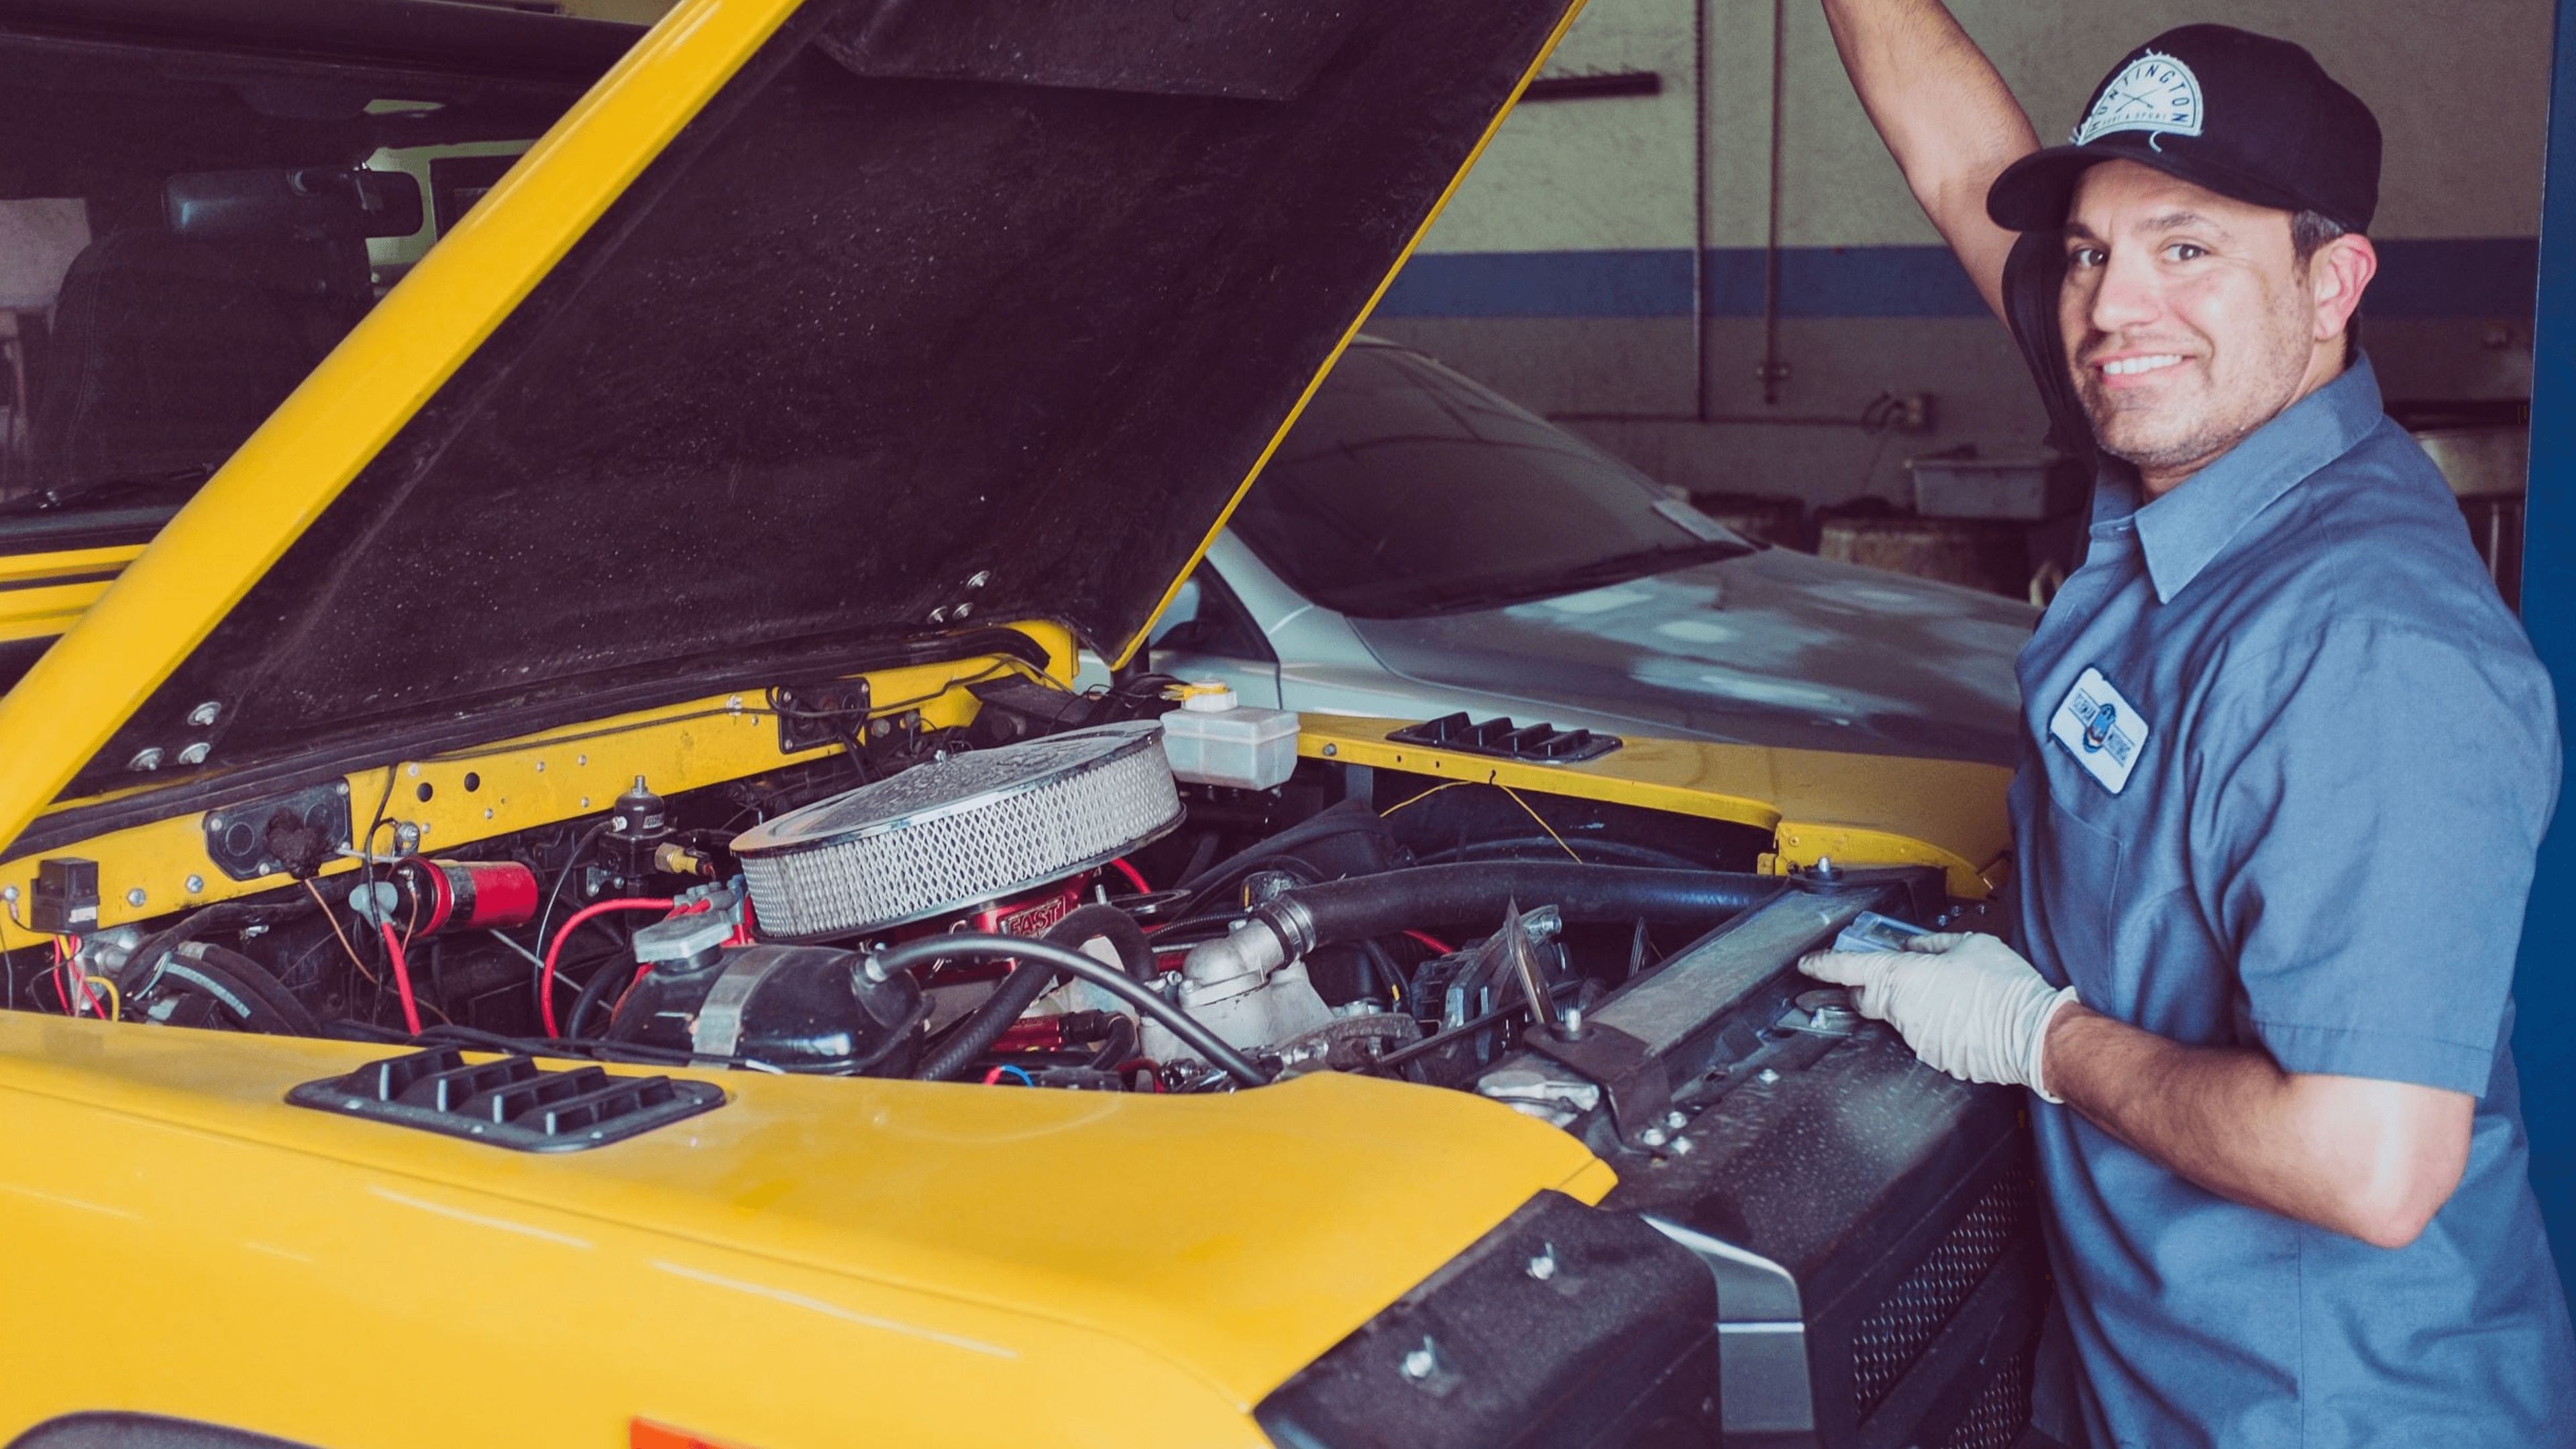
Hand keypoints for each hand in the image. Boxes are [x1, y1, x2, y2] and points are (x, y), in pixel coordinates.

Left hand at [1797, 932, 2079, 1100]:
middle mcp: (1902, 1010)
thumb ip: (1932, 944)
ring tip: (1950, 996)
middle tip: (1889, 977)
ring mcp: (1916, 1038)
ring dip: (1912, 1007)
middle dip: (1868, 988)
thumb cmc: (2005, 987)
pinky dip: (1934, 1027)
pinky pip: (1923, 1038)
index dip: (1823, 966)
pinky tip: (1961, 1017)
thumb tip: (1914, 947)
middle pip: (1866, 998)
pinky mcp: (1934, 1057)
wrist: (2034, 1032)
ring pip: (1898, 1019)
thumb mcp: (1970, 945)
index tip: (1808, 965)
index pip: (1849, 969)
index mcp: (1903, 977)